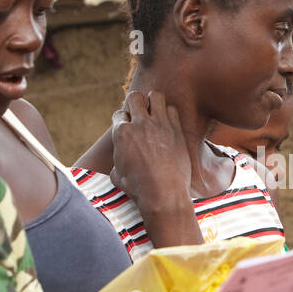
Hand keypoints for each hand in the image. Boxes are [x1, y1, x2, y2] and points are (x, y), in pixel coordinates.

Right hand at [110, 90, 191, 212]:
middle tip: (141, 116)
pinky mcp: (176, 129)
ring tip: (155, 114)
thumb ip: (117, 159)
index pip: (119, 114)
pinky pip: (172, 109)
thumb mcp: (117, 175)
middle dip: (136, 104)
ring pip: (155, 96)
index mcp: (122, 133)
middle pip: (135, 97)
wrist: (164, 195)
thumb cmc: (138, 189)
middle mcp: (139, 124)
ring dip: (154, 102)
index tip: (128, 127)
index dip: (123, 121)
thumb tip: (119, 158)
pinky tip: (168, 124)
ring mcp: (159, 124)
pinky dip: (169, 114)